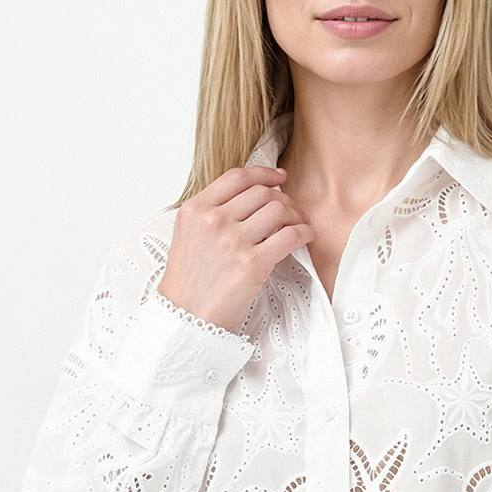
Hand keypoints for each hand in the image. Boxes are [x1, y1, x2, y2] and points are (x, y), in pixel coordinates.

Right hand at [158, 164, 314, 332]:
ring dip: (295, 214)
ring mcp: (233, 241)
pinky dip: (304, 232)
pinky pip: (290, 235)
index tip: (278, 177)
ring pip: (278, 210)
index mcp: (195, 209)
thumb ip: (210, 213)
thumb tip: (247, 199)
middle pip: (262, 193)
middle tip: (291, 210)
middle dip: (283, 198)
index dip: (263, 173)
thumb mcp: (187, 235)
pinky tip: (306, 236)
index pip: (236, 177)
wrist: (185, 317)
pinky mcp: (253, 263)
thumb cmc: (189, 282)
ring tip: (299, 224)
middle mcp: (213, 220)